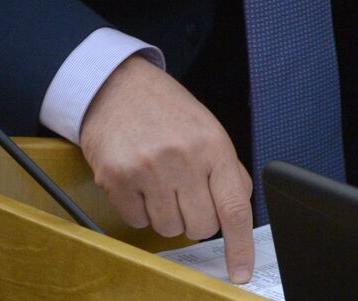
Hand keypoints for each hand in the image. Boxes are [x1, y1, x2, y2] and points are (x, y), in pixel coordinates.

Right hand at [79, 55, 254, 282]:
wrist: (119, 87)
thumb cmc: (168, 110)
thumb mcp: (208, 130)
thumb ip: (226, 171)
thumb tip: (237, 214)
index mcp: (214, 146)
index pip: (235, 208)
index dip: (240, 246)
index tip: (241, 272)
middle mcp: (184, 159)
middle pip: (201, 227)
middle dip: (197, 220)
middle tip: (186, 193)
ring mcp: (148, 170)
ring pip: (169, 229)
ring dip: (167, 214)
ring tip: (160, 181)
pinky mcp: (116, 179)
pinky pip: (136, 222)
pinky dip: (139, 210)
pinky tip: (138, 181)